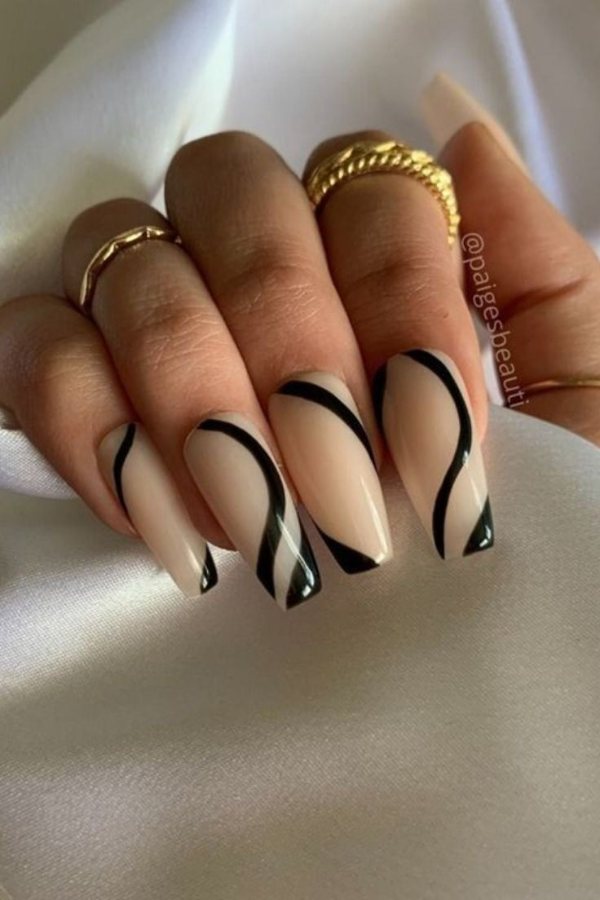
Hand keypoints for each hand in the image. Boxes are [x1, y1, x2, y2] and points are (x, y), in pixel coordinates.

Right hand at [1, 109, 597, 605]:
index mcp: (376, 251)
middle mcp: (257, 260)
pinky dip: (87, 425)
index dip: (400, 302)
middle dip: (289, 347)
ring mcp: (158, 316)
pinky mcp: (78, 387)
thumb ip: (542, 274)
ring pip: (126, 260)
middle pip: (231, 194)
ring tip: (258, 530)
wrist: (450, 674)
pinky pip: (35, 346)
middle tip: (340, 497)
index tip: (433, 450)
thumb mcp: (573, 409)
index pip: (368, 188)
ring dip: (191, 393)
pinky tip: (164, 525)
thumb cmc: (526, 537)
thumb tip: (465, 135)